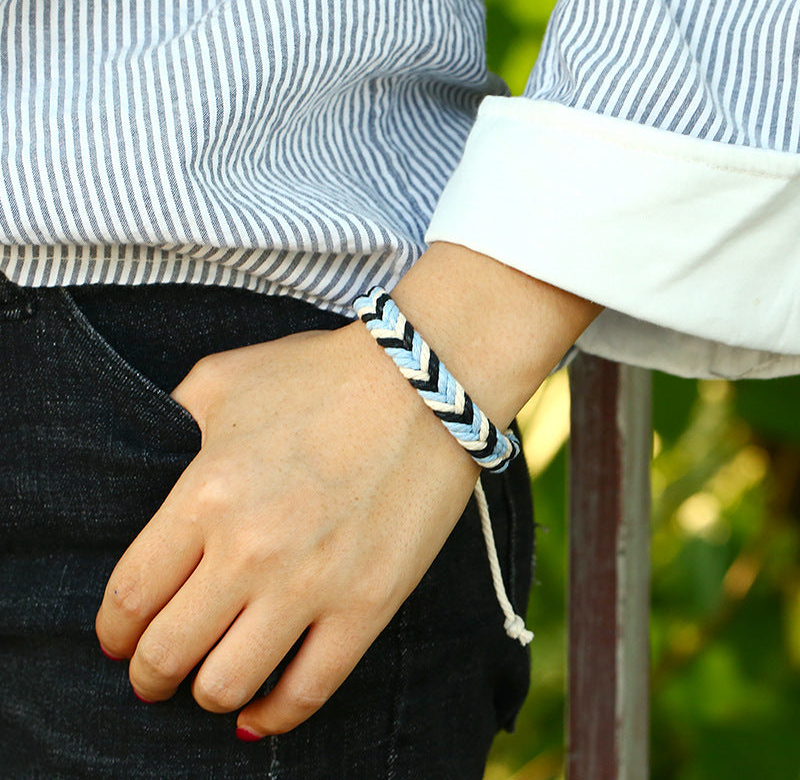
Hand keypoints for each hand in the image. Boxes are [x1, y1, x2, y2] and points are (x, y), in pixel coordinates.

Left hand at [95, 321, 478, 736]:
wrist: (423, 383)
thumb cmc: (320, 375)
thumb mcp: (222, 378)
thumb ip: (170, 421)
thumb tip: (147, 467)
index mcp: (203, 494)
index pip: (130, 596)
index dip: (113, 631)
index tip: (117, 638)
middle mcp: (248, 550)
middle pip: (166, 651)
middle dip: (147, 674)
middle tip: (151, 672)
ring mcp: (311, 584)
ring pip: (226, 685)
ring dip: (203, 695)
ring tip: (206, 683)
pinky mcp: (367, 605)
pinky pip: (308, 691)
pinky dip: (274, 717)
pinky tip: (259, 713)